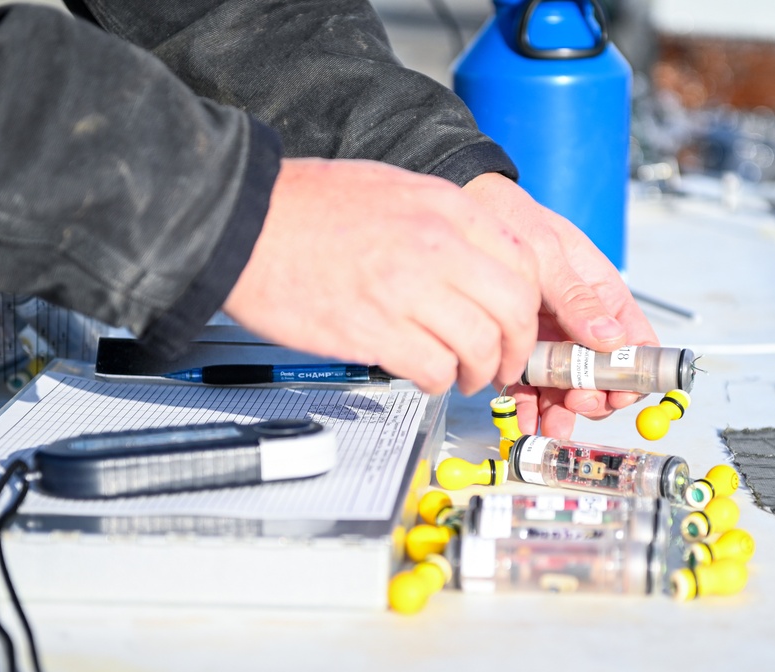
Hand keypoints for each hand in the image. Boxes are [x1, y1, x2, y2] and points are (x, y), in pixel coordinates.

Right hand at [222, 159, 541, 394]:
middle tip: (502, 362)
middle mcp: (435, 244)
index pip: (524, 261)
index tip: (520, 324)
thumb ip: (443, 221)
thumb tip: (476, 259)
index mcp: (444, 206)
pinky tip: (425, 376)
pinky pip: (433, 367)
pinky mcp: (373, 328)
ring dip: (478, 371)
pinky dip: (438, 381)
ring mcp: (406, 287)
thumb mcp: (393, 187)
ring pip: (479, 344)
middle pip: (513, 308)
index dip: (530, 305)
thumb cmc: (306, 205)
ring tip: (462, 375)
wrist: (244, 220)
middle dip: (514, 347)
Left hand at [462, 172, 658, 436]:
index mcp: (602, 295)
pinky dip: (529, 404)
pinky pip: (529, 383)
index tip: (619, 393)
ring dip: (560, 409)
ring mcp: (550, 336)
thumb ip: (577, 296)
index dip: (634, 374)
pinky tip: (524, 418)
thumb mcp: (549, 253)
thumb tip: (611, 336)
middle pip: (601, 373)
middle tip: (575, 403)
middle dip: (592, 396)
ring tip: (547, 423)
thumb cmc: (516, 220)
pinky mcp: (517, 346)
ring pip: (565, 385)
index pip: (634, 343)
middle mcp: (580, 321)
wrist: (467, 210)